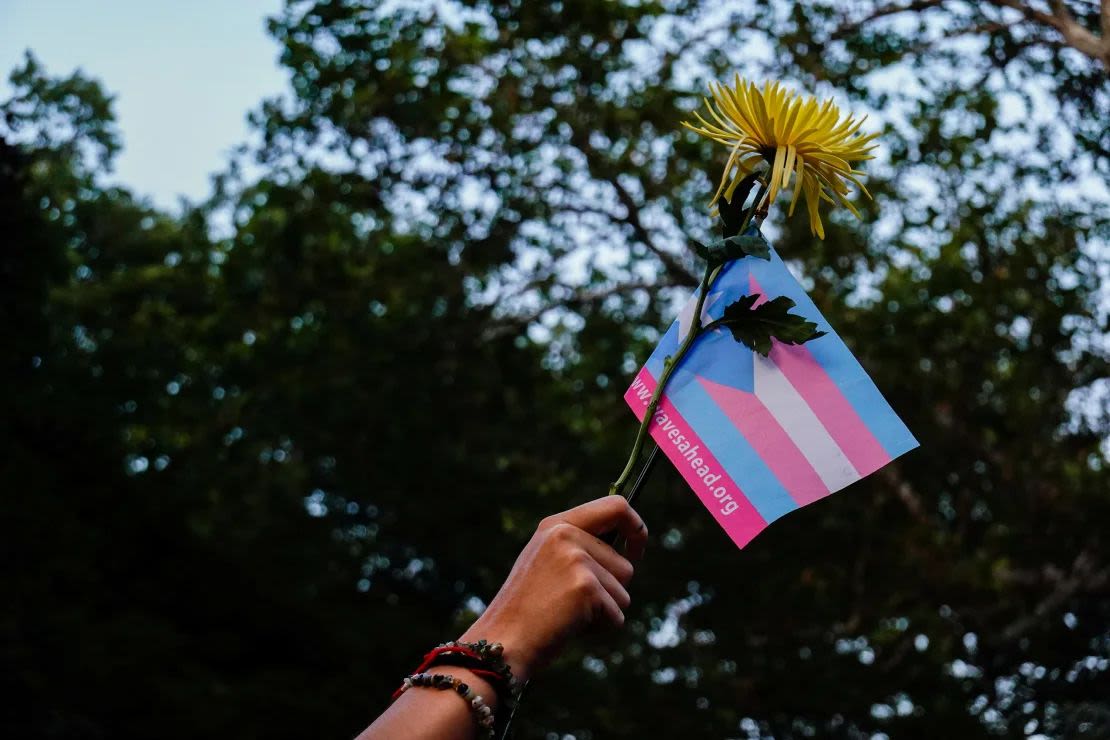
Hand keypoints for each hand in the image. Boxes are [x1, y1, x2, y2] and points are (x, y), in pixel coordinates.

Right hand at [459, 496, 647, 681]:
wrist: (502, 642)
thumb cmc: (527, 611)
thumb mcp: (548, 565)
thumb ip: (580, 550)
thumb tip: (627, 553)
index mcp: (556, 525)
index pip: (616, 506)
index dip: (636, 528)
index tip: (635, 551)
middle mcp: (566, 534)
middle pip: (625, 564)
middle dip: (609, 592)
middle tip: (571, 604)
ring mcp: (576, 559)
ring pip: (623, 592)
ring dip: (603, 612)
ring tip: (566, 615)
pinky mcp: (586, 587)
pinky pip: (617, 615)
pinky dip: (599, 629)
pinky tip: (569, 627)